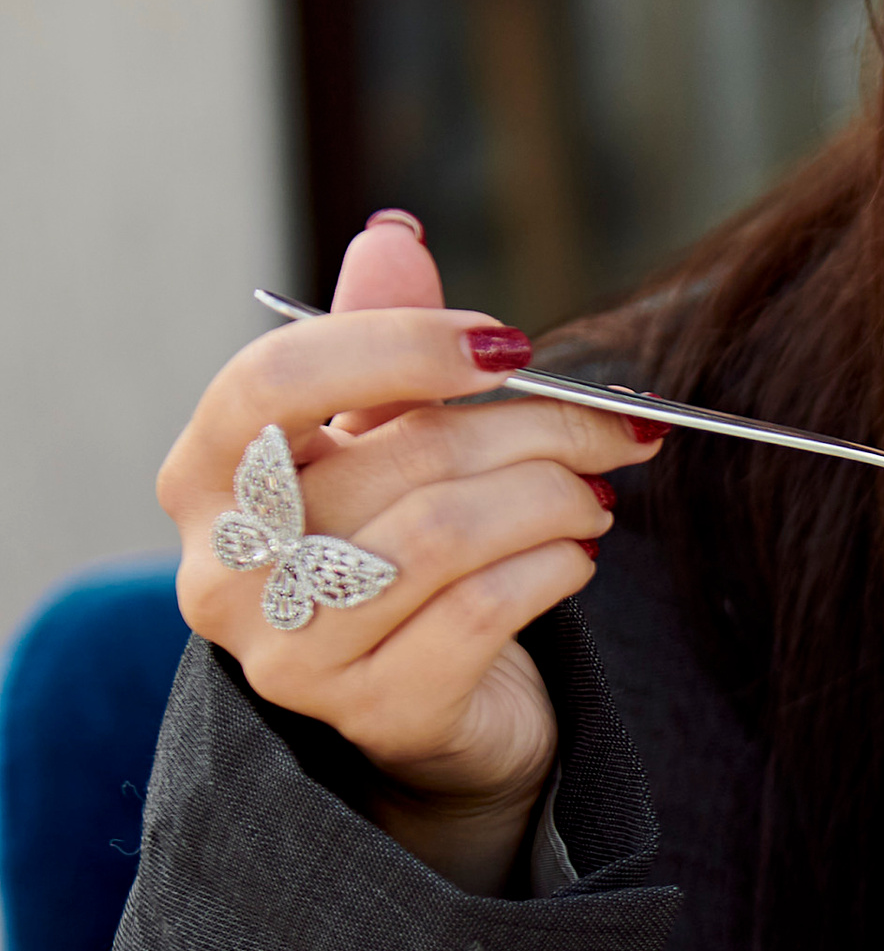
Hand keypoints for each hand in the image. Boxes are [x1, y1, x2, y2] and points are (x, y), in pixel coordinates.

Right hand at [159, 217, 662, 890]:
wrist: (430, 705)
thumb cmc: (394, 546)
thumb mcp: (378, 437)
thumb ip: (376, 337)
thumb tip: (392, 237)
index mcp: (206, 478)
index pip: (273, 380)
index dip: (394, 344)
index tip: (504, 342)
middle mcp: (223, 570)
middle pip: (397, 457)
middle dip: (530, 429)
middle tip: (610, 426)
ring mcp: (291, 655)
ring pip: (445, 534)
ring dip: (552, 499)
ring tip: (596, 493)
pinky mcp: (374, 713)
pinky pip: (482, 612)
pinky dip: (552, 568)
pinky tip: (578, 556)